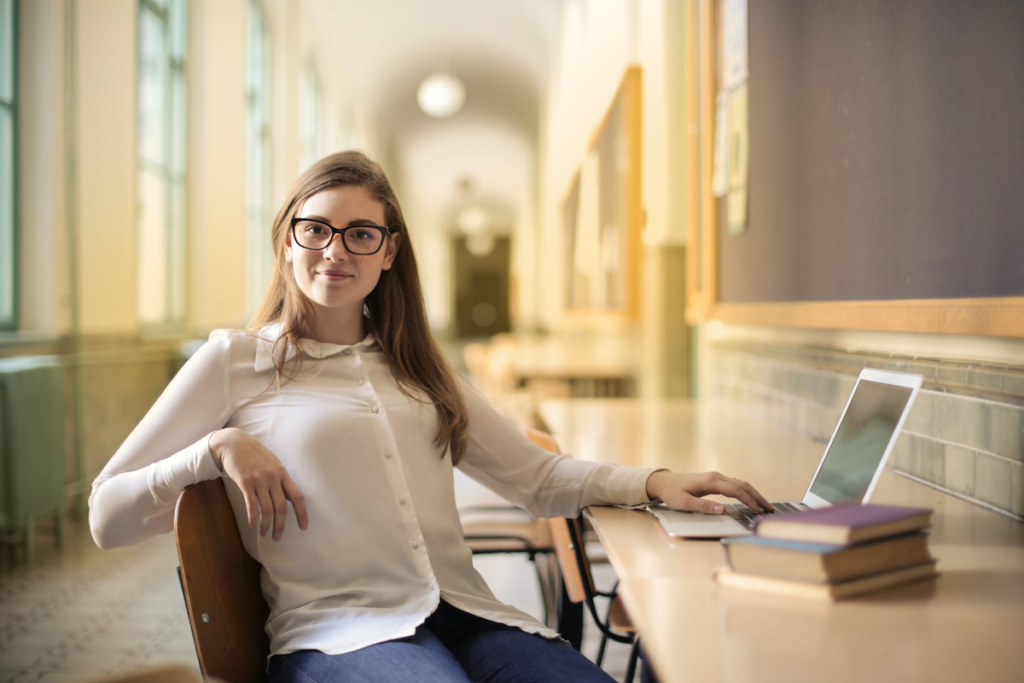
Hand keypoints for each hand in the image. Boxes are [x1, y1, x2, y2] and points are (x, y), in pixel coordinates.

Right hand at [210, 428, 308, 540]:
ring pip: (267, 509)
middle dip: (281, 525)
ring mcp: (259, 480)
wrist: (234, 443)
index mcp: (283, 473)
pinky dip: (253, 517)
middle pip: (282, 507)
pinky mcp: (245, 482)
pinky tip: (253, 525)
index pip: (298, 496)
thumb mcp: (273, 463)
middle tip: (278, 537)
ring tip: (264, 533)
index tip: (303, 527)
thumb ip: (281, 479)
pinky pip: (251, 504)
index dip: (302, 513)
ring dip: (266, 525)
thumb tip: (289, 497)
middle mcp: (274, 477)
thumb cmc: (255, 454)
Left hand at [645, 470, 774, 514]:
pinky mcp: (715, 480)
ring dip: (754, 494)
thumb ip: (703, 506)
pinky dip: (746, 491)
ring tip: (765, 505)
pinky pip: (735, 484)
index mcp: (710, 481)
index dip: (749, 501)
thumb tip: (722, 509)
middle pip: (742, 485)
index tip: (759, 511)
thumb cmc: (672, 493)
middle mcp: (716, 477)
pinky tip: (751, 499)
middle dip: (757, 497)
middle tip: (770, 509)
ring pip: (740, 484)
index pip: (736, 491)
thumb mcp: (684, 503)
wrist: (664, 482)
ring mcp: (716, 477)